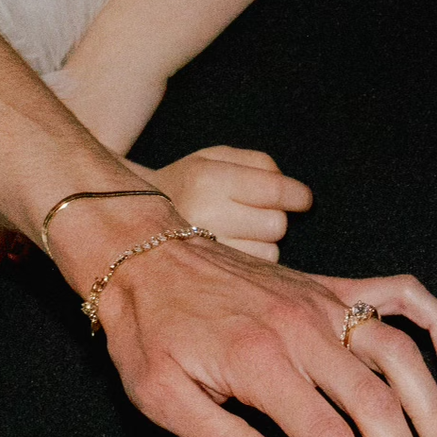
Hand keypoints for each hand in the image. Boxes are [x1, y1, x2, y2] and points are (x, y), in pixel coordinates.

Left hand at [69, 210, 436, 436]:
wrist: (142, 253)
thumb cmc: (148, 331)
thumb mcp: (162, 399)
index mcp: (261, 364)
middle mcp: (304, 331)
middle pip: (376, 405)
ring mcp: (323, 304)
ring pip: (400, 356)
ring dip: (432, 411)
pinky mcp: (330, 287)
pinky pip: (399, 295)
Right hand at [131, 147, 312, 260]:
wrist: (132, 222)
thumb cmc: (188, 185)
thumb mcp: (215, 158)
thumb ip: (259, 164)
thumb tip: (299, 196)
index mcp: (206, 178)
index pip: (275, 190)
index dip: (297, 196)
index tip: (303, 200)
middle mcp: (204, 215)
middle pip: (277, 224)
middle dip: (274, 218)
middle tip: (252, 214)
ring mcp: (205, 252)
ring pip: (270, 251)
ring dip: (263, 242)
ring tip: (235, 233)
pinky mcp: (209, 278)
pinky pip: (256, 272)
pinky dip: (253, 262)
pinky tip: (232, 253)